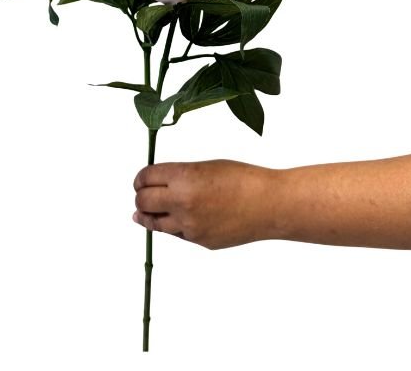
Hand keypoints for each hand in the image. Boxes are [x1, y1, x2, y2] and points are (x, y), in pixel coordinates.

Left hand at [132, 159, 278, 249]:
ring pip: (154, 223)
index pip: (146, 177)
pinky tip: (173, 220)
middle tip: (141, 194)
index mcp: (184, 177)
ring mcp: (190, 225)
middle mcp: (182, 202)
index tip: (140, 180)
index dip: (140, 178)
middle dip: (140, 197)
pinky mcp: (200, 241)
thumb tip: (154, 185)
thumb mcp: (204, 167)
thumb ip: (178, 176)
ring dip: (147, 215)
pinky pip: (176, 234)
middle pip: (143, 201)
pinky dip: (172, 226)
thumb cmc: (241, 178)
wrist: (270, 204)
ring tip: (141, 213)